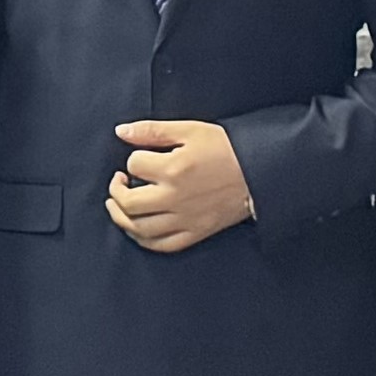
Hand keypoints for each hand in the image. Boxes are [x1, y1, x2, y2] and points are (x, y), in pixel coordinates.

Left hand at [103, 117, 253, 251]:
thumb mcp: (190, 130)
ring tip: (118, 205)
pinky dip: (142, 240)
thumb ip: (152, 131)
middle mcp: (174, 198)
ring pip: (139, 228)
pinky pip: (161, 245)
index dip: (132, 160)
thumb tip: (121, 131)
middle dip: (116, 191)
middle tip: (119, 182)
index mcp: (173, 170)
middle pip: (128, 203)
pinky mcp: (195, 233)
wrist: (259, 172)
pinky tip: (137, 228)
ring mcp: (184, 219)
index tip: (140, 158)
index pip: (134, 166)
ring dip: (121, 217)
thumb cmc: (227, 149)